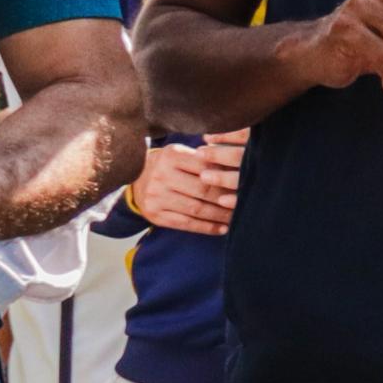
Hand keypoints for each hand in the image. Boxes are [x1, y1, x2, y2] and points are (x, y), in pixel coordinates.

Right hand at [130, 129, 245, 235]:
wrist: (136, 178)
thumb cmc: (170, 164)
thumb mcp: (183, 154)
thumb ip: (206, 158)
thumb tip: (239, 167)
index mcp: (171, 155)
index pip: (207, 167)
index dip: (228, 178)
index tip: (246, 184)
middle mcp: (161, 175)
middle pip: (203, 190)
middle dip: (228, 198)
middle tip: (247, 203)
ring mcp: (156, 196)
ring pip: (197, 209)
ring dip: (221, 215)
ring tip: (238, 218)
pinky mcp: (155, 215)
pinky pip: (186, 223)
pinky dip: (207, 228)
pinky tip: (223, 229)